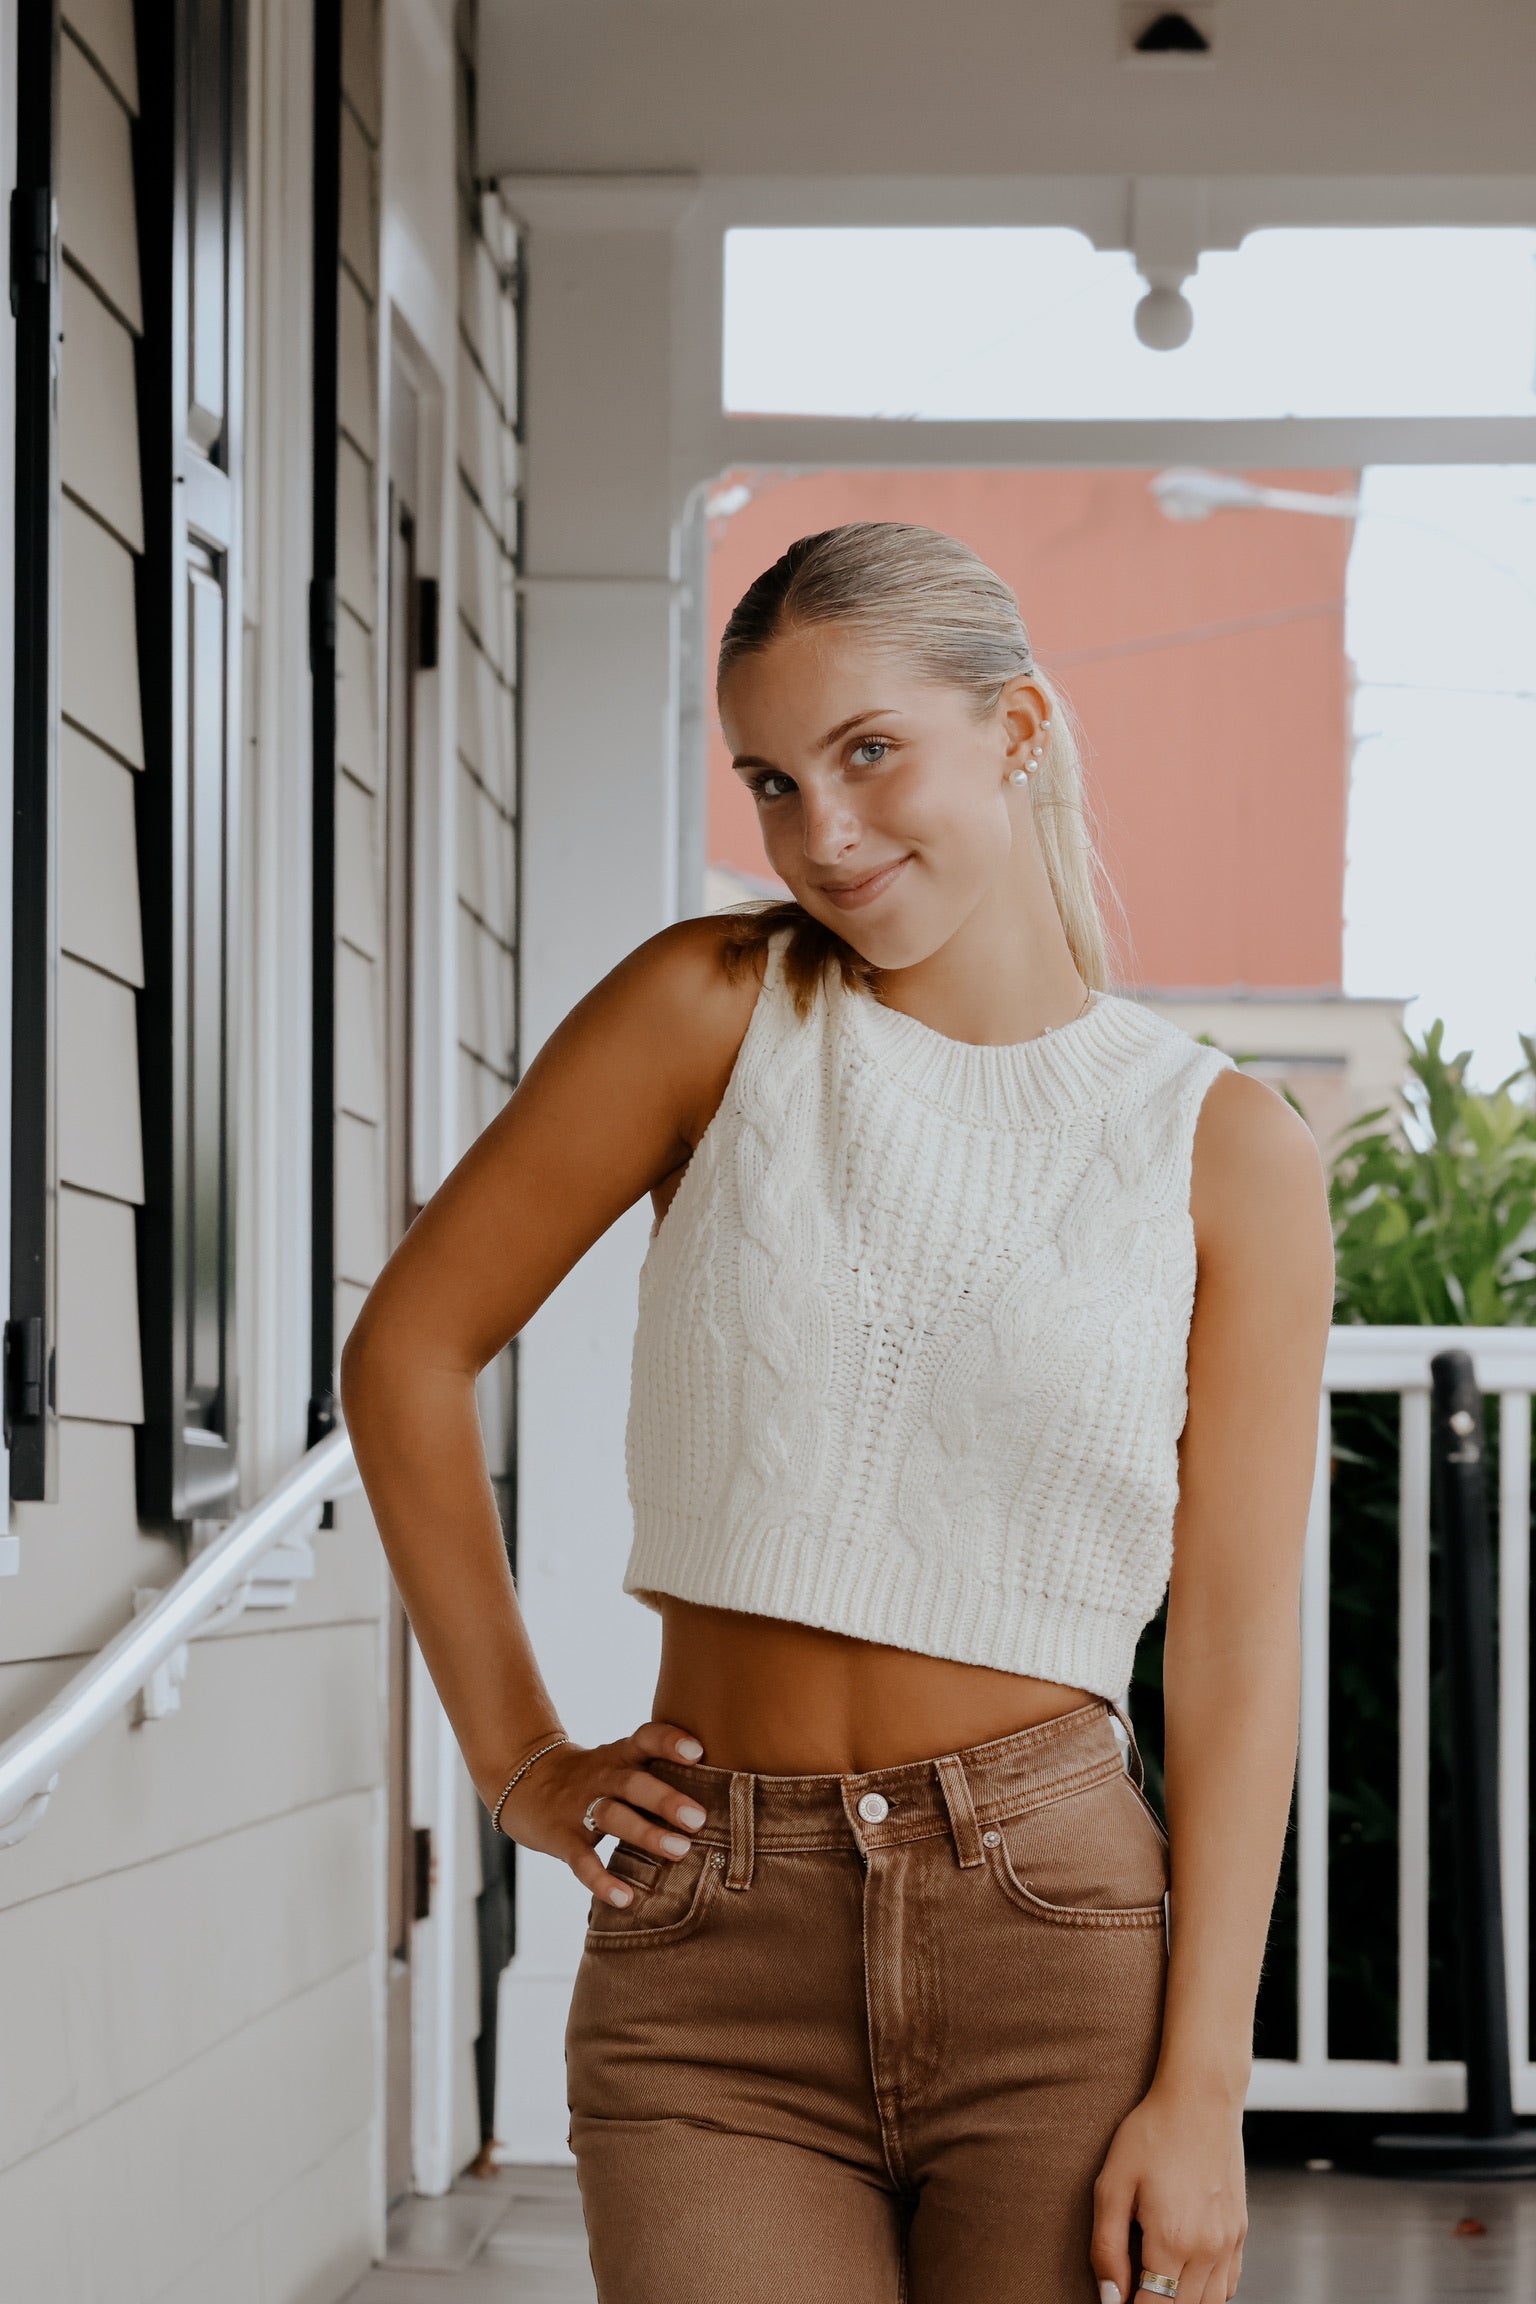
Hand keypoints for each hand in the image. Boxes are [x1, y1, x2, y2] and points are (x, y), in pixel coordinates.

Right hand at [495, 1720, 708, 1906]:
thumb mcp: (619, 1762)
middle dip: (666, 1799)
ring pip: (612, 1816)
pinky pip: (582, 1861)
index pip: (645, 1738)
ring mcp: (580, 1807)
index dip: (669, 1741)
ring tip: (679, 1851)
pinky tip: (625, 1898)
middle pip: (633, 1782)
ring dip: (646, 1834)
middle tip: (698, 1819)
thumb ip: (658, 1773)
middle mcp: (602, 1777)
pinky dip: (602, 1880)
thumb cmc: (593, 1777)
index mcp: (619, 1755)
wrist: (526, 1781)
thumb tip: (722, 1796)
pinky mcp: (562, 1838)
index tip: (697, 1752)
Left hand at [1090, 2082, 1246, 2303]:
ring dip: (1181, 2303)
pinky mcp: (1240, 2232)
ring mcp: (1229, 2243)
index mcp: (1172, 2240)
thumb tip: (1110, 2299)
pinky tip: (1184, 2274)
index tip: (1117, 2301)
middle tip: (1130, 2287)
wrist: (1201, 2099)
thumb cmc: (1151, 2134)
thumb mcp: (1112, 2184)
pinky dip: (1206, 2292)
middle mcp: (1207, 2249)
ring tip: (1155, 2281)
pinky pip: (1228, 2285)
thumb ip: (1106, 2248)